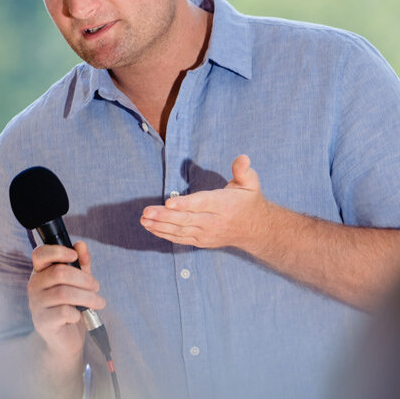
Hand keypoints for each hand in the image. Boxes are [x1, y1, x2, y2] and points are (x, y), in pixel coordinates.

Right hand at [26, 240, 104, 366]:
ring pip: (64, 293)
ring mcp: (36, 304)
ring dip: (87, 297)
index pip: (40, 254)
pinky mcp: (42, 322)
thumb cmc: (71, 306)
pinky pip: (64, 312)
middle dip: (84, 279)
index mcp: (41, 272)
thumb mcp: (79, 282)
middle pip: (59, 272)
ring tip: (98, 302)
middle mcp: (34, 286)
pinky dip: (77, 313)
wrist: (66, 339)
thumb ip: (81, 264)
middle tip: (96, 287)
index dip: (58, 251)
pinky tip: (79, 316)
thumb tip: (81, 245)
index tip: (75, 256)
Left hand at [140, 154, 271, 250]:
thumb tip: (242, 158)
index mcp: (224, 204)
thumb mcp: (251, 182)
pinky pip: (181, 238)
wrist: (256, 230)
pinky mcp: (201, 240)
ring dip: (160, 226)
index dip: (185, 204)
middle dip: (164, 216)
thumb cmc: (248, 201)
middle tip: (146, 212)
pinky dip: (165, 234)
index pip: (202, 204)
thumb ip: (242, 170)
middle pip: (186, 219)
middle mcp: (214, 221)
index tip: (169, 203)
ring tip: (144, 219)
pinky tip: (151, 228)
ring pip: (180, 231)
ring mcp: (207, 233)